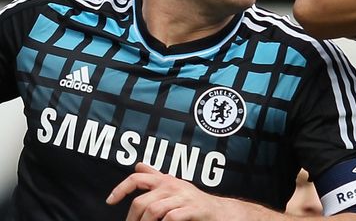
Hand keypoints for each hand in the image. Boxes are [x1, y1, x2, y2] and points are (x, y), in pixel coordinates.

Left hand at [107, 163, 241, 220]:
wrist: (220, 211)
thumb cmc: (194, 200)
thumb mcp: (174, 185)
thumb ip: (156, 176)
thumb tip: (138, 165)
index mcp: (166, 180)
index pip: (138, 178)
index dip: (121, 188)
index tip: (110, 201)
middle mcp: (173, 186)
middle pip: (142, 202)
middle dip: (133, 219)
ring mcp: (183, 198)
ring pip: (154, 210)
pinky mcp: (193, 209)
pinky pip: (171, 218)